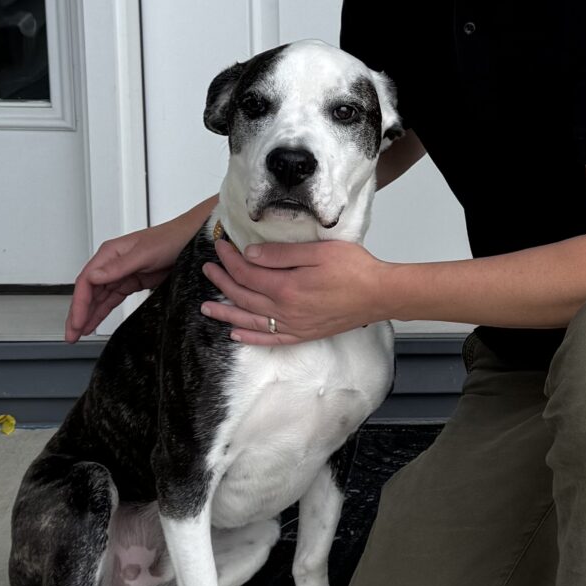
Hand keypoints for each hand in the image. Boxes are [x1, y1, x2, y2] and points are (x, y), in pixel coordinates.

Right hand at [65, 217, 192, 340]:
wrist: (190, 239)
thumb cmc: (170, 239)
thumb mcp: (144, 254)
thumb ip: (118, 267)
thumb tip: (93, 277)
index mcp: (109, 253)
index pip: (86, 281)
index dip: (79, 304)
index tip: (77, 321)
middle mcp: (111, 263)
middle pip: (88, 291)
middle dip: (78, 314)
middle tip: (71, 334)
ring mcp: (121, 273)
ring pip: (97, 298)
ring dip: (87, 315)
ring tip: (77, 333)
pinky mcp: (131, 282)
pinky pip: (111, 299)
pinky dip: (101, 311)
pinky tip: (93, 322)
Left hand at [203, 236, 392, 344]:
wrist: (379, 294)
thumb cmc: (354, 269)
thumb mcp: (317, 251)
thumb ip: (281, 254)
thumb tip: (250, 254)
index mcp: (286, 288)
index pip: (247, 272)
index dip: (230, 259)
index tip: (221, 246)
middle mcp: (285, 311)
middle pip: (243, 296)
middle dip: (223, 282)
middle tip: (209, 270)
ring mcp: (293, 325)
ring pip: (250, 321)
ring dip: (226, 314)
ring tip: (205, 309)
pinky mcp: (303, 334)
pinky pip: (269, 339)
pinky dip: (250, 338)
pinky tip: (236, 335)